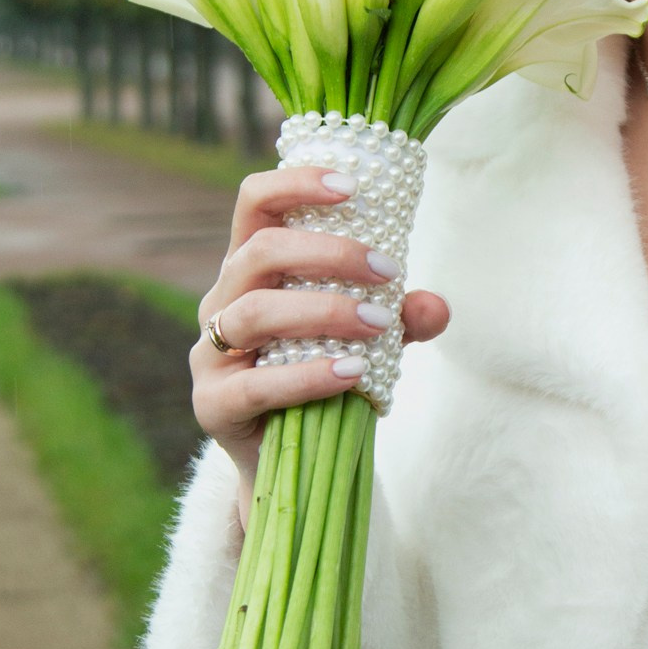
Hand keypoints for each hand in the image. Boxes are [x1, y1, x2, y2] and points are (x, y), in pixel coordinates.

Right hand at [193, 165, 449, 515]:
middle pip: (259, 252)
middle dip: (329, 254)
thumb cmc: (326, 382)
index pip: (255, 204)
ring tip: (378, 323)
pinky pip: (257, 384)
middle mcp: (222, 302)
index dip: (296, 184)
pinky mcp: (214, 405)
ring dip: (324, 311)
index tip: (353, 185)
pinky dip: (309, 375)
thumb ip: (400, 319)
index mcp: (252, 270)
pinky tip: (352, 372)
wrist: (292, 465)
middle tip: (389, 271)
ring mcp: (211, 354)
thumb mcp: (371, 342)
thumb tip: (436, 306)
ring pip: (254, 312)